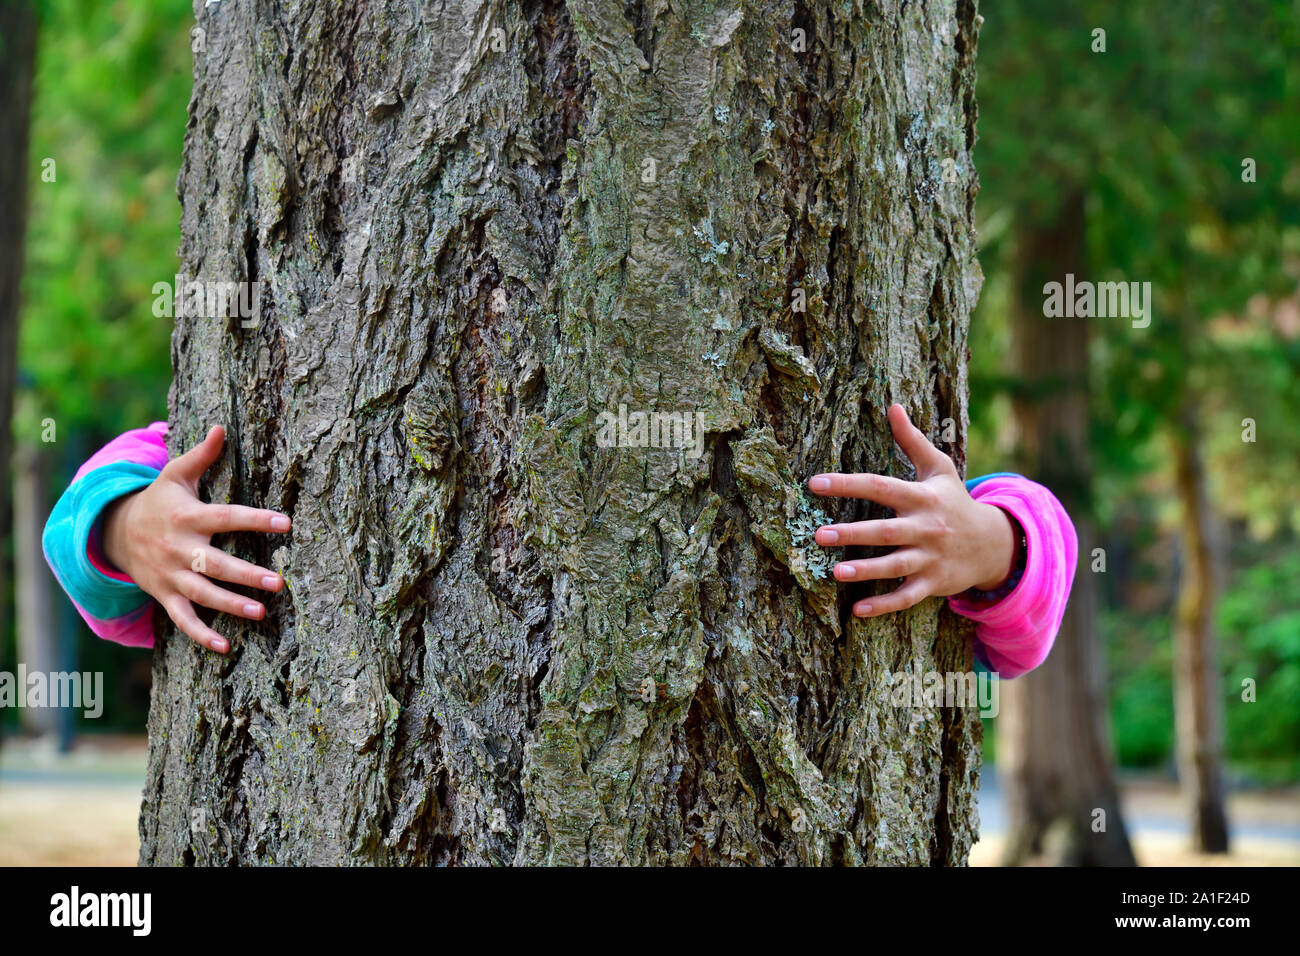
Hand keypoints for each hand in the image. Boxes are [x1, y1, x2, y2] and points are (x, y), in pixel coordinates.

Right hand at [100, 425, 290, 653]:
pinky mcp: (165, 595)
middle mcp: (180, 549)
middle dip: (247, 575)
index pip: (226, 517)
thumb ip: (201, 456)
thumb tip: (221, 426)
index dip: (255, 520)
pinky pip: (183, 619)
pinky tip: (224, 647)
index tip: (286, 523)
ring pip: (203, 594)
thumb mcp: (175, 475)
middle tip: (278, 582)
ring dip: (230, 605)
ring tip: (262, 613)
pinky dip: (201, 634)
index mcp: (188, 517)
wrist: (115, 532)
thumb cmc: (159, 500)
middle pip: (216, 564)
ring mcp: (172, 575)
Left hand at [808, 404, 1014, 617]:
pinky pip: (907, 597)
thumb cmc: (954, 501)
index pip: (880, 487)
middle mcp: (926, 527)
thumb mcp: (939, 468)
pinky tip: (856, 611)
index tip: (814, 483)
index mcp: (922, 497)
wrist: (994, 543)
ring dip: (866, 571)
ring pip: (895, 566)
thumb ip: (912, 440)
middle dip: (852, 533)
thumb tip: (892, 406)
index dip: (847, 484)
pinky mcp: (934, 584)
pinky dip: (884, 606)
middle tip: (818, 535)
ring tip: (835, 572)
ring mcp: (931, 558)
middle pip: (885, 530)